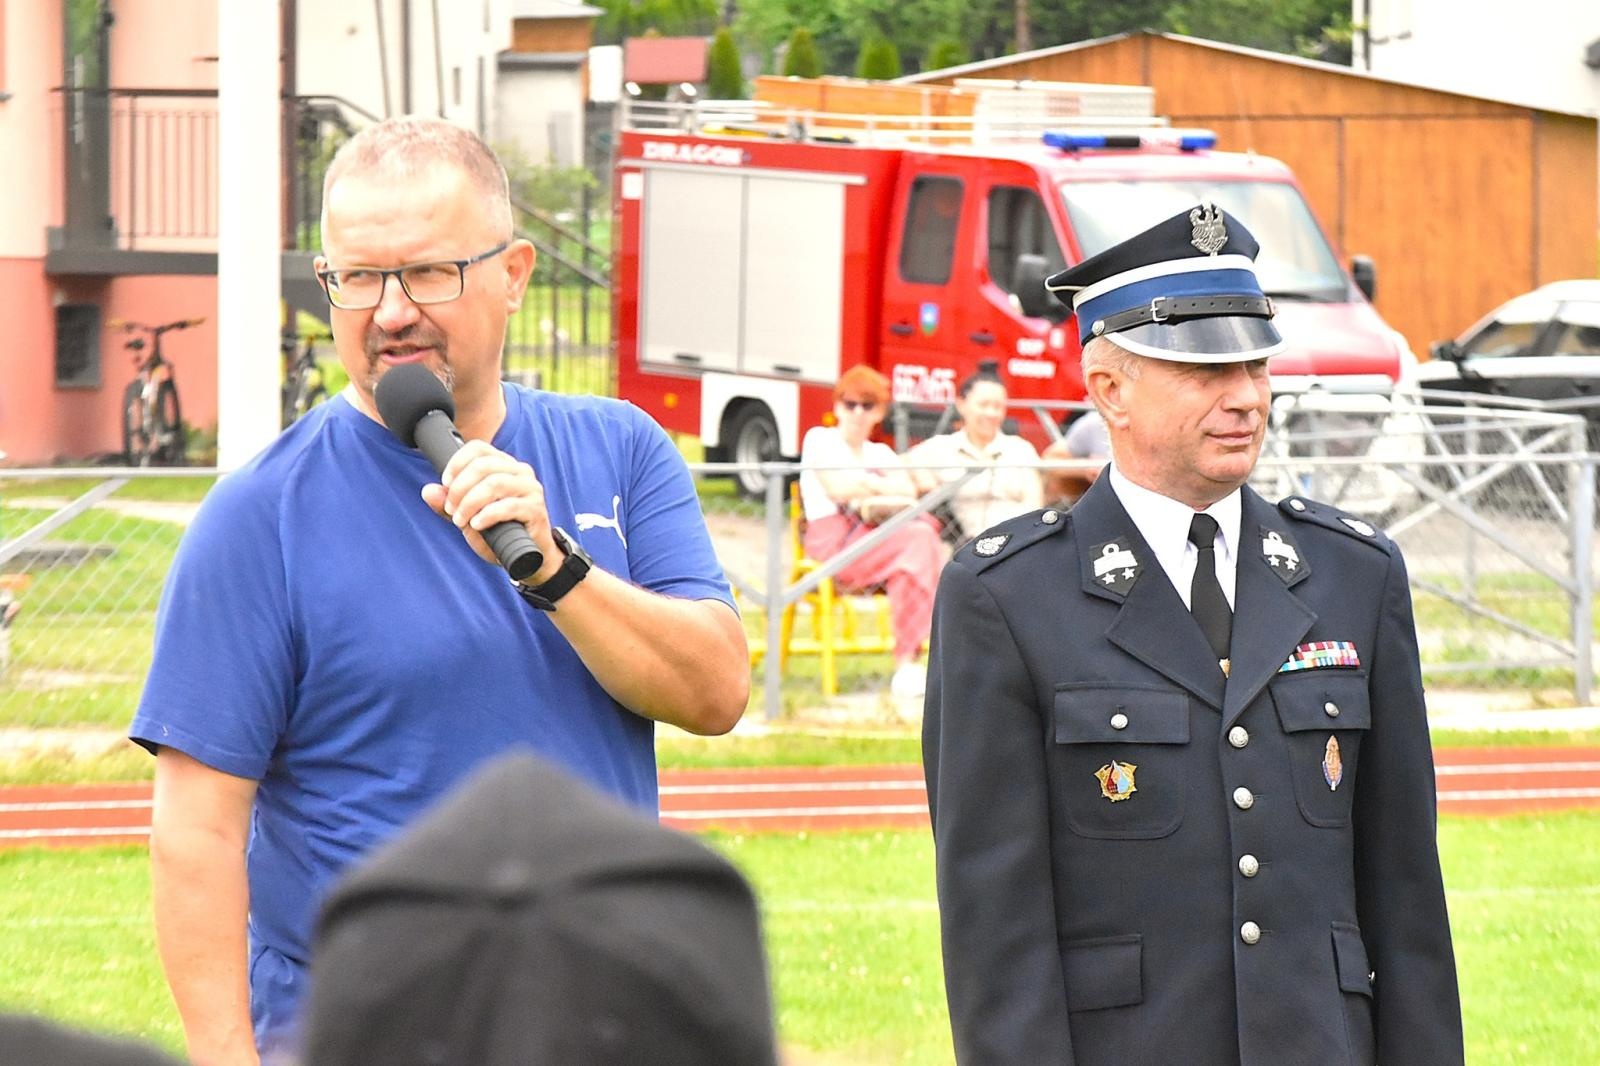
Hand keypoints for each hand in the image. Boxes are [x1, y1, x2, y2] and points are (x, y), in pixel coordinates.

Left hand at [420, 439, 561, 583]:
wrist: (526, 557)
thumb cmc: (499, 532)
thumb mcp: (468, 517)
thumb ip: (448, 504)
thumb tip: (428, 491)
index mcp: (504, 465)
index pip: (478, 449)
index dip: (457, 463)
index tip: (445, 484)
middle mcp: (520, 472)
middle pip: (483, 465)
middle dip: (459, 488)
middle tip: (451, 509)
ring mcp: (530, 489)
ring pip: (494, 483)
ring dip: (470, 503)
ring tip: (460, 520)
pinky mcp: (535, 509)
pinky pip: (508, 506)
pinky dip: (487, 515)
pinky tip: (476, 525)